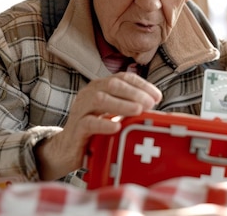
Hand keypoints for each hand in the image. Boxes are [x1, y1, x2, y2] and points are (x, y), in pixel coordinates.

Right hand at [34, 72, 161, 179]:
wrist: (68, 149)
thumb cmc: (96, 130)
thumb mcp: (114, 114)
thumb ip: (130, 107)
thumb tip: (155, 106)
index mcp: (100, 87)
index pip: (123, 78)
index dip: (142, 85)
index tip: (157, 96)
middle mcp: (89, 93)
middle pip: (112, 84)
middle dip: (134, 92)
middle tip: (150, 104)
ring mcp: (81, 109)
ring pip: (99, 99)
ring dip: (122, 104)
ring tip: (138, 110)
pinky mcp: (76, 128)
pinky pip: (88, 123)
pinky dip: (104, 124)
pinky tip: (116, 126)